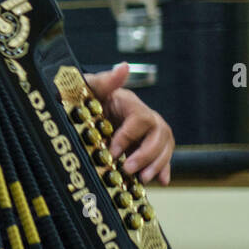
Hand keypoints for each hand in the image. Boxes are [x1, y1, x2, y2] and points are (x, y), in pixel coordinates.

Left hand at [83, 62, 174, 185]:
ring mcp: (149, 130)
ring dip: (157, 163)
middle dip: (146, 154)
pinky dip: (164, 168)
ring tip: (143, 179)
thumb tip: (123, 67)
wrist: (84, 107)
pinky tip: (162, 181)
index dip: (129, 136)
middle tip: (128, 169)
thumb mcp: (88, 87)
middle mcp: (144, 116)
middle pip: (159, 133)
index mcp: (130, 103)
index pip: (140, 119)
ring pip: (164, 145)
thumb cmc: (84, 97)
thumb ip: (103, 81)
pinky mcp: (148, 143)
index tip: (113, 151)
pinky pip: (163, 156)